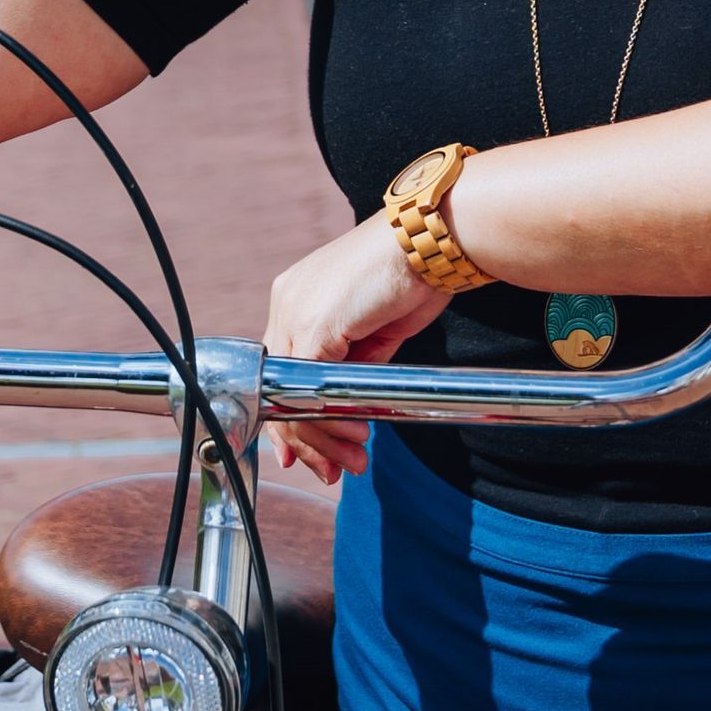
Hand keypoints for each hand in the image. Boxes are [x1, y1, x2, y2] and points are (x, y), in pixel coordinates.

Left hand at [262, 217, 448, 484]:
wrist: (431, 241)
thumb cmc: (411, 276)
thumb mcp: (373, 329)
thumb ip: (350, 364)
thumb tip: (343, 409)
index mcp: (297, 297)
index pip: (280, 370)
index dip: (290, 417)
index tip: (306, 454)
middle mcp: (287, 302)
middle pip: (279, 387)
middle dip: (305, 439)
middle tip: (332, 469)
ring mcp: (295, 312)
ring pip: (292, 394)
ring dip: (320, 437)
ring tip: (350, 459)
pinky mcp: (314, 324)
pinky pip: (310, 387)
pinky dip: (329, 419)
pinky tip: (355, 432)